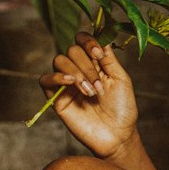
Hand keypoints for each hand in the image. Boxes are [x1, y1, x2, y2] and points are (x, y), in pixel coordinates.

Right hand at [40, 37, 137, 156]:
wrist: (117, 135)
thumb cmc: (122, 108)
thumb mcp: (121, 79)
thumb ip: (108, 58)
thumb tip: (101, 34)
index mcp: (95, 62)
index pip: (82, 40)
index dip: (88, 42)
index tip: (98, 55)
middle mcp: (79, 69)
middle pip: (72, 50)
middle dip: (86, 66)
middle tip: (98, 86)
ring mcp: (67, 83)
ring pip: (59, 61)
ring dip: (76, 73)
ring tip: (90, 92)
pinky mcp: (56, 98)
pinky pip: (45, 80)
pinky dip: (56, 77)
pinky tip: (71, 83)